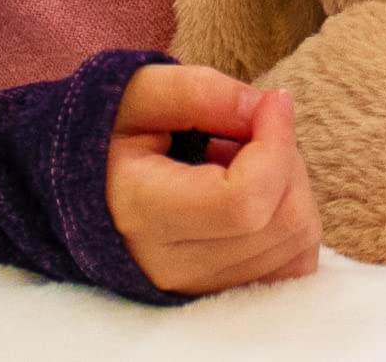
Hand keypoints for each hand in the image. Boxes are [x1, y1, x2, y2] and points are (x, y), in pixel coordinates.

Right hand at [107, 65, 320, 293]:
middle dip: (286, 157)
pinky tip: (257, 190)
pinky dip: (293, 219)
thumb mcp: (142, 92)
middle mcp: (171, 266)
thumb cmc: (112, 133)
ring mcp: (200, 290)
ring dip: (291, 186)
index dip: (277, 144)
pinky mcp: (223, 294)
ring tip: (245, 158)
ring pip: (297, 243)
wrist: (88, 187)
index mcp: (143, 211)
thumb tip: (268, 108)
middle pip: (282, 220)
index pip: (243, 200)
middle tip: (250, 126)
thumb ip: (202, 92)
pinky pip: (295, 266)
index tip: (271, 101)